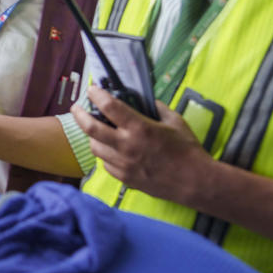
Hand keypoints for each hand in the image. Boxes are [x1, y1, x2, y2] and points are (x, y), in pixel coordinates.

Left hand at [73, 85, 210, 204]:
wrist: (196, 183)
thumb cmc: (187, 150)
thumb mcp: (174, 121)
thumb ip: (155, 108)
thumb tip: (141, 99)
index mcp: (139, 128)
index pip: (109, 106)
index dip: (96, 95)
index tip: (92, 90)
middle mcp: (127, 146)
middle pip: (90, 128)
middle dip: (79, 115)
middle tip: (76, 108)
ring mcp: (123, 165)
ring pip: (95, 148)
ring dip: (92, 136)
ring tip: (96, 130)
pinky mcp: (124, 179)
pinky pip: (106, 164)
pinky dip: (105, 155)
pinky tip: (112, 150)